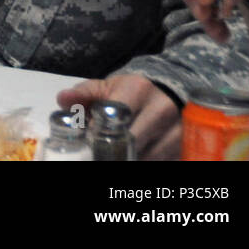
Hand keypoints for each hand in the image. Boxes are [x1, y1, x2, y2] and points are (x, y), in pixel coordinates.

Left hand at [57, 74, 178, 159]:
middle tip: (99, 152)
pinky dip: (145, 160)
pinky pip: (161, 161)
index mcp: (138, 89)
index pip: (114, 117)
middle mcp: (161, 109)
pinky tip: (134, 155)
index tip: (89, 139)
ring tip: (115, 153)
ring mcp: (177, 129)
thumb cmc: (131, 90)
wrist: (170, 88)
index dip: (98, 132)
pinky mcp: (185, 145)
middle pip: (131, 142)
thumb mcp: (106, 86)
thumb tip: (62, 99)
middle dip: (112, 150)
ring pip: (147, 156)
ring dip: (128, 158)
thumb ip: (83, 94)